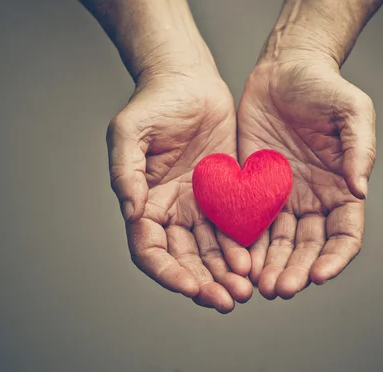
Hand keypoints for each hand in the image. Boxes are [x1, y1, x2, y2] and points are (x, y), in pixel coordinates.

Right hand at [107, 73, 251, 312]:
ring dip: (226, 273)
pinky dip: (244, 248)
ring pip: (212, 251)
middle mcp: (172, 211)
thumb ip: (126, 171)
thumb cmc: (154, 102)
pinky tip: (256, 261)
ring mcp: (200, 205)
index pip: (150, 249)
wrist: (190, 82)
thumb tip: (131, 210)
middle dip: (204, 283)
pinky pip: (235, 227)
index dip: (167, 272)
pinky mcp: (227, 194)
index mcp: (144, 202)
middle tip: (227, 300)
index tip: (190, 287)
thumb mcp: (129, 131)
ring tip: (245, 289)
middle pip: (185, 259)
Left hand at [238, 55, 375, 298]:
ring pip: (279, 243)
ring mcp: (283, 196)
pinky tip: (238, 260)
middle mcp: (314, 199)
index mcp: (342, 187)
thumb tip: (361, 190)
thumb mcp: (351, 110)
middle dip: (297, 270)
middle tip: (280, 288)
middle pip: (309, 248)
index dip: (335, 258)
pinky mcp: (254, 188)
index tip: (320, 275)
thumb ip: (359, 149)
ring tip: (258, 285)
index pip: (344, 235)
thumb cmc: (324, 86)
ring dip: (271, 266)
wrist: (284, 69)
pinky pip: (250, 222)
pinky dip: (246, 245)